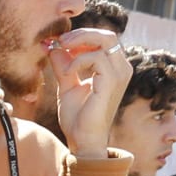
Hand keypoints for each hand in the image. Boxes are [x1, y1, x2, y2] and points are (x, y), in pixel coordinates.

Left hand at [49, 29, 129, 156]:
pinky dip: (78, 60)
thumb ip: (63, 66)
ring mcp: (120, 74)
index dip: (81, 36)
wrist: (83, 141)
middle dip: (81, 34)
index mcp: (114, 68)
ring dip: (79, 43)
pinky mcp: (112, 81)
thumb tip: (54, 47)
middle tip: (60, 41)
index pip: (103, 39)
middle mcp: (121, 68)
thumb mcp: (67, 86)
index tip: (59, 42)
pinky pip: (97, 57)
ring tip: (62, 54)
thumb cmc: (78, 118)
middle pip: (107, 35)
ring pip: (105, 39)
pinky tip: (68, 72)